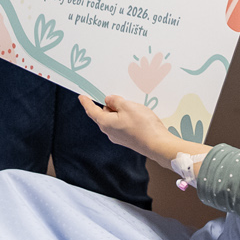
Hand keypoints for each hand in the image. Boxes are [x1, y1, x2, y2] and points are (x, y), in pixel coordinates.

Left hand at [80, 93, 206, 165]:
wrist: (157, 144)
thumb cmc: (142, 125)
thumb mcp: (128, 106)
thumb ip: (115, 101)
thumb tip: (108, 100)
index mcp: (105, 123)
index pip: (92, 111)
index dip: (86, 102)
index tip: (81, 97)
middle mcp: (109, 132)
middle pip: (103, 114)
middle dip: (108, 105)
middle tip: (117, 96)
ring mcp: (119, 137)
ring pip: (114, 119)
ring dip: (119, 111)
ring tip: (131, 104)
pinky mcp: (128, 139)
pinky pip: (122, 125)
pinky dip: (125, 117)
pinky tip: (136, 114)